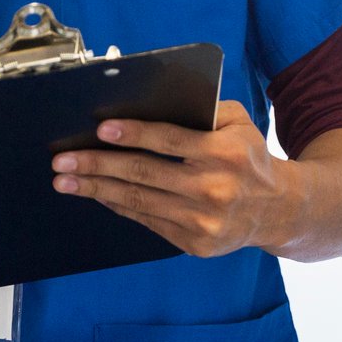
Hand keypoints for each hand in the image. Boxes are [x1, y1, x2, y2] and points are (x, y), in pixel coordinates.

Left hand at [50, 100, 297, 258]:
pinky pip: (147, 221)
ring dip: (96, 190)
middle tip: (63, 161)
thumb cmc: (249, 157)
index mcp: (224, 152)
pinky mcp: (195, 243)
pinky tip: (97, 194)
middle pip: (144, 174)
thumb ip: (203, 108)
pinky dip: (118, 206)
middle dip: (98, 165)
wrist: (277, 210)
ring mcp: (203, 220)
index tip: (100, 130)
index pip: (169, 141)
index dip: (133, 135)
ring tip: (65, 181)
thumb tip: (151, 98)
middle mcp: (213, 188)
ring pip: (139, 201)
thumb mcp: (238, 123)